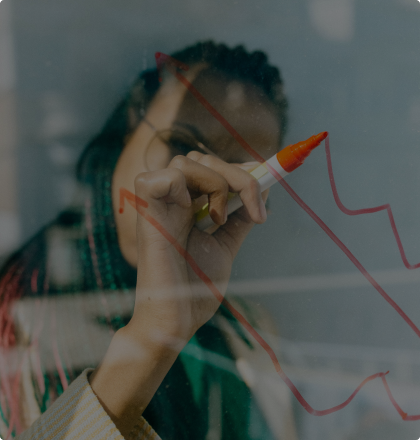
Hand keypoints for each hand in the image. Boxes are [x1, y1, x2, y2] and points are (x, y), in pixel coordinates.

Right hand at [126, 152, 267, 350]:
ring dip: (218, 185)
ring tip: (220, 221)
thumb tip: (264, 193)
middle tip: (255, 210)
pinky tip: (202, 218)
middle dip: (238, 177)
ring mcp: (157, 204)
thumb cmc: (196, 287)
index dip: (239, 167)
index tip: (268, 174)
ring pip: (188, 161)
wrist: (177, 318)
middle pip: (202, 159)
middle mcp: (170, 201)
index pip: (210, 167)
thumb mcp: (225, 245)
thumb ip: (240, 218)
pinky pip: (167, 176)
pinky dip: (193, 188)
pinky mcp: (146, 212)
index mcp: (185, 207)